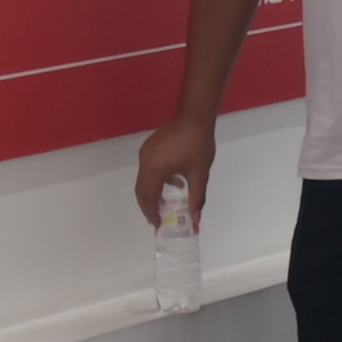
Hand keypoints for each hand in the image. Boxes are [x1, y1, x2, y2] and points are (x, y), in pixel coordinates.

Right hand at [129, 110, 216, 229]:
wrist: (195, 116)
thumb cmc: (198, 144)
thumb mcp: (200, 174)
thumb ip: (196, 198)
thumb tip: (195, 218)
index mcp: (155, 168)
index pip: (148, 197)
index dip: (152, 213)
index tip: (159, 225)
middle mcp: (145, 161)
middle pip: (141, 190)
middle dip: (149, 207)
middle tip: (158, 220)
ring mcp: (145, 153)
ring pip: (143, 181)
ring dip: (152, 195)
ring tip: (165, 206)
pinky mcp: (150, 148)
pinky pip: (148, 170)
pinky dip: (155, 182)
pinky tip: (173, 183)